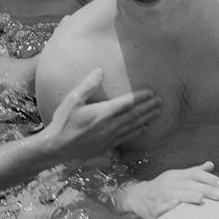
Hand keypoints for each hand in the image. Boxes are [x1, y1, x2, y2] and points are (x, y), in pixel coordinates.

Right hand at [44, 70, 158, 162]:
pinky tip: (144, 128)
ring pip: (133, 126)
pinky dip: (137, 131)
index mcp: (102, 112)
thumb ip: (88, 85)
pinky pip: (127, 137)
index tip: (152, 92)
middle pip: (134, 115)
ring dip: (147, 118)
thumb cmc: (63, 121)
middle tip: (160, 101)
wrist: (57, 147)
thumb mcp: (73, 99)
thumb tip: (100, 71)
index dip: (141, 97)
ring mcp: (110, 137)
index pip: (127, 103)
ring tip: (158, 112)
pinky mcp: (108, 146)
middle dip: (148, 107)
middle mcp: (109, 126)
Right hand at [116, 163, 218, 218]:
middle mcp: (169, 183)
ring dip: (188, 196)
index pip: (194, 173)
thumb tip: (210, 165)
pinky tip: (177, 205)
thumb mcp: (177, 176)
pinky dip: (169, 205)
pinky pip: (162, 206)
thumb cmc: (162, 187)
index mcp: (176, 175)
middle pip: (188, 184)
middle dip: (204, 189)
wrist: (138, 197)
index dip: (209, 178)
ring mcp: (161, 195)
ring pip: (176, 194)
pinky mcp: (155, 208)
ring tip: (200, 198)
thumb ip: (194, 172)